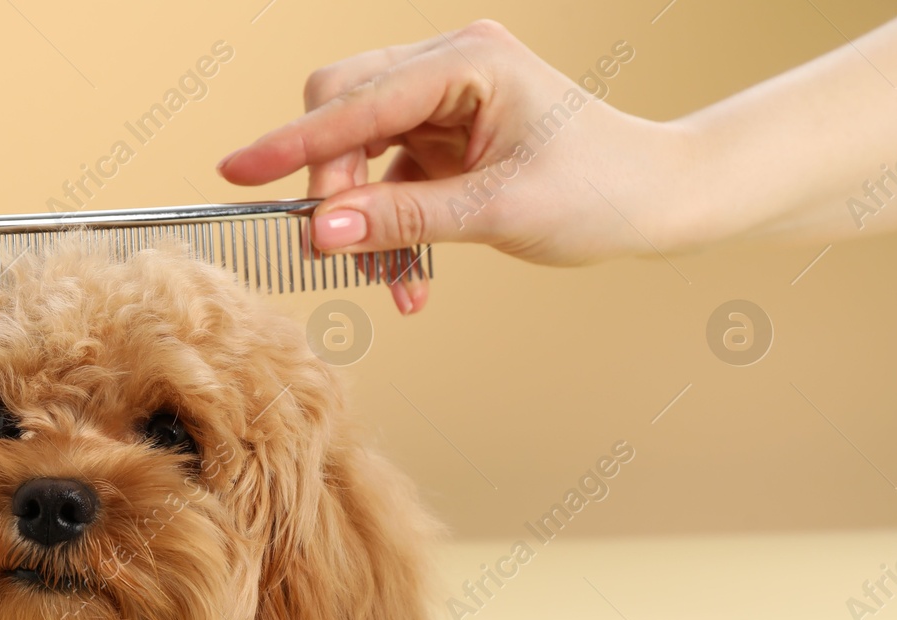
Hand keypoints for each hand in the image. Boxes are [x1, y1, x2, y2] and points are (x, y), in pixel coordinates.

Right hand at [217, 21, 692, 313]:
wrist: (658, 199)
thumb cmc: (601, 191)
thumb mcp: (495, 211)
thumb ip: (402, 219)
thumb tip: (323, 229)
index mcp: (467, 61)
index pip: (354, 100)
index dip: (292, 143)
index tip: (238, 172)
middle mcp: (450, 65)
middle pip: (343, 109)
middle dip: (333, 183)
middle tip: (337, 248)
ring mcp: (447, 99)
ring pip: (360, 147)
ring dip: (363, 217)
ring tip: (394, 280)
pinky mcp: (447, 134)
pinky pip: (387, 176)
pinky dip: (388, 227)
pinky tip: (409, 276)